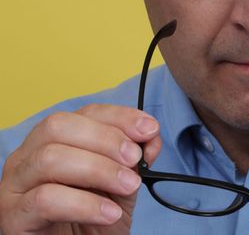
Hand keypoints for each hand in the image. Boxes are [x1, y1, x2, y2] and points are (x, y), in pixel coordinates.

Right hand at [0, 104, 161, 234]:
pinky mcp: (13, 216)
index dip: (120, 117)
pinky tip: (109, 213)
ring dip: (99, 169)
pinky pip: (45, 199)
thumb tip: (150, 137)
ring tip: (128, 186)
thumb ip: (133, 159)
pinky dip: (85, 203)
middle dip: (105, 139)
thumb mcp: (121, 184)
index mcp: (56, 141)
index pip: (85, 113)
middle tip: (134, 159)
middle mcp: (30, 156)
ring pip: (50, 158)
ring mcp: (16, 184)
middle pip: (59, 126)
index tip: (149, 129)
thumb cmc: (93, 219)